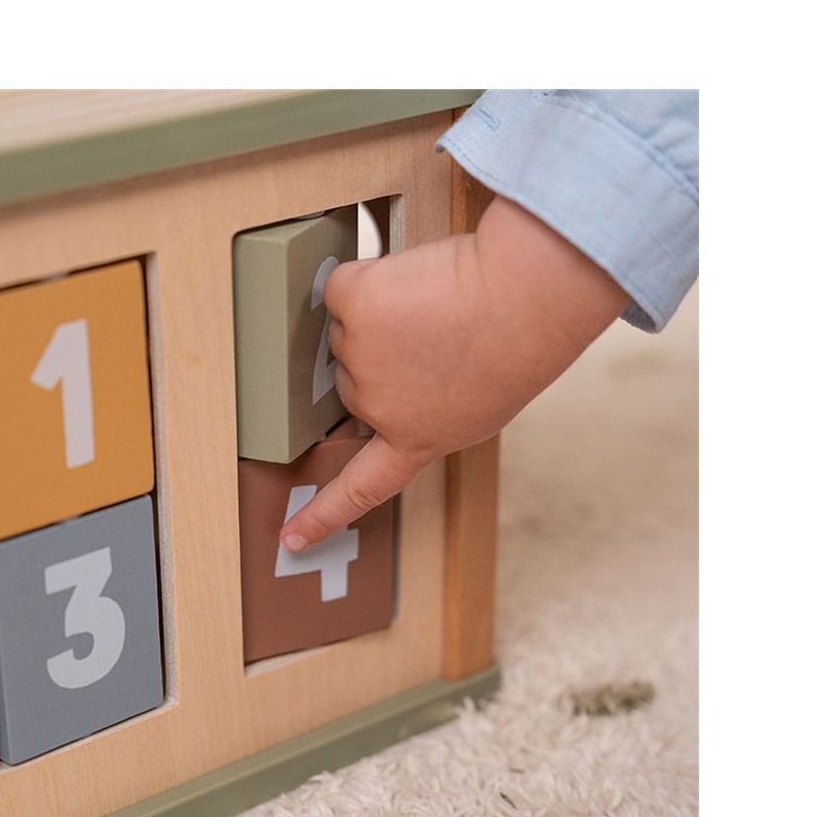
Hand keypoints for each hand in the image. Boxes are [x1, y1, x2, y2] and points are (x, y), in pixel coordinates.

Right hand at [279, 195, 629, 550]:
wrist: (524, 299)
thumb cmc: (518, 347)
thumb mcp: (479, 406)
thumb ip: (429, 411)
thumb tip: (393, 381)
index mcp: (417, 439)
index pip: (361, 489)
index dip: (323, 515)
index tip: (292, 538)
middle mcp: (380, 408)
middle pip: (353, 377)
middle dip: (383, 353)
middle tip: (436, 333)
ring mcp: (359, 357)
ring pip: (348, 328)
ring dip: (381, 311)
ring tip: (435, 306)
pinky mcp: (353, 306)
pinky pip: (343, 287)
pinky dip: (370, 278)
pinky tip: (411, 281)